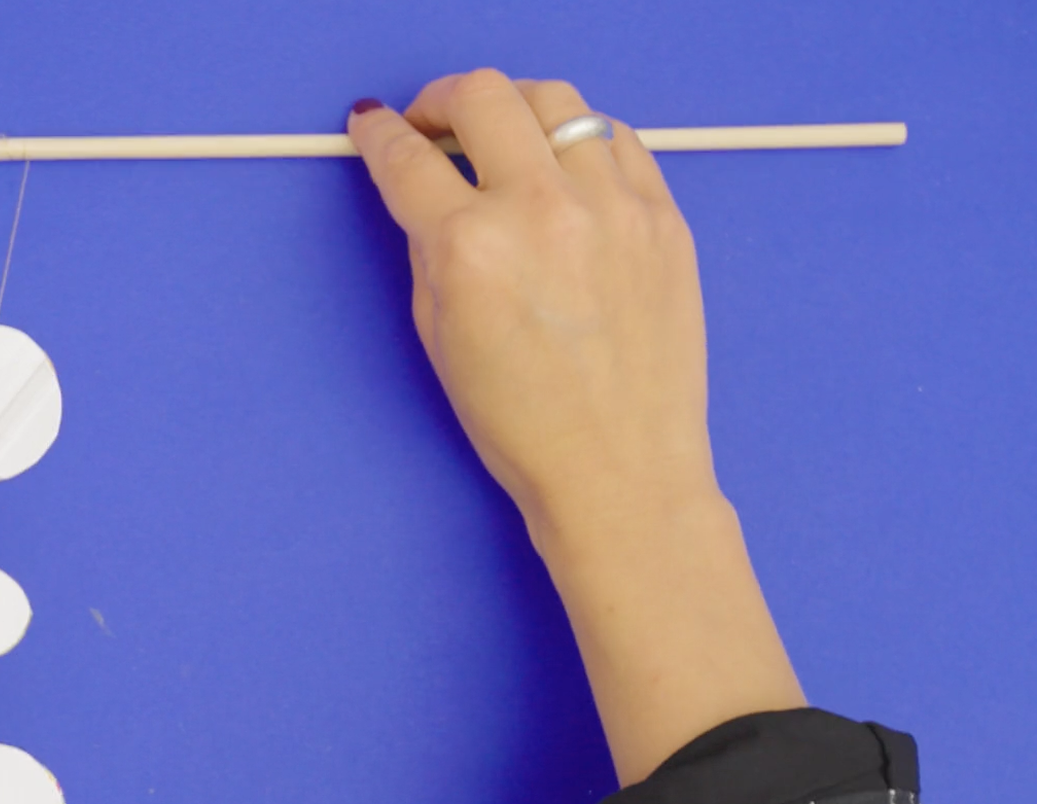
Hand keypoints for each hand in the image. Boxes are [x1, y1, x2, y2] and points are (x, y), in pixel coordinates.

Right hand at [350, 72, 804, 786]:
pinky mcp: (664, 219)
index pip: (406, 159)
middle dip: (441, 99)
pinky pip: (618, 142)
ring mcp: (613, 208)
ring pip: (557, 101)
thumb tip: (429, 196)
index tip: (372, 125)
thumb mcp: (440, 340)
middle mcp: (542, 211)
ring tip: (504, 138)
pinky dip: (582, 142)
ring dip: (516, 108)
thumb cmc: (523, 427)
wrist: (620, 474)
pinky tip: (566, 169)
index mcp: (471, 249)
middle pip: (482, 96)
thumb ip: (429, 251)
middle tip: (432, 123)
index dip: (378, 134)